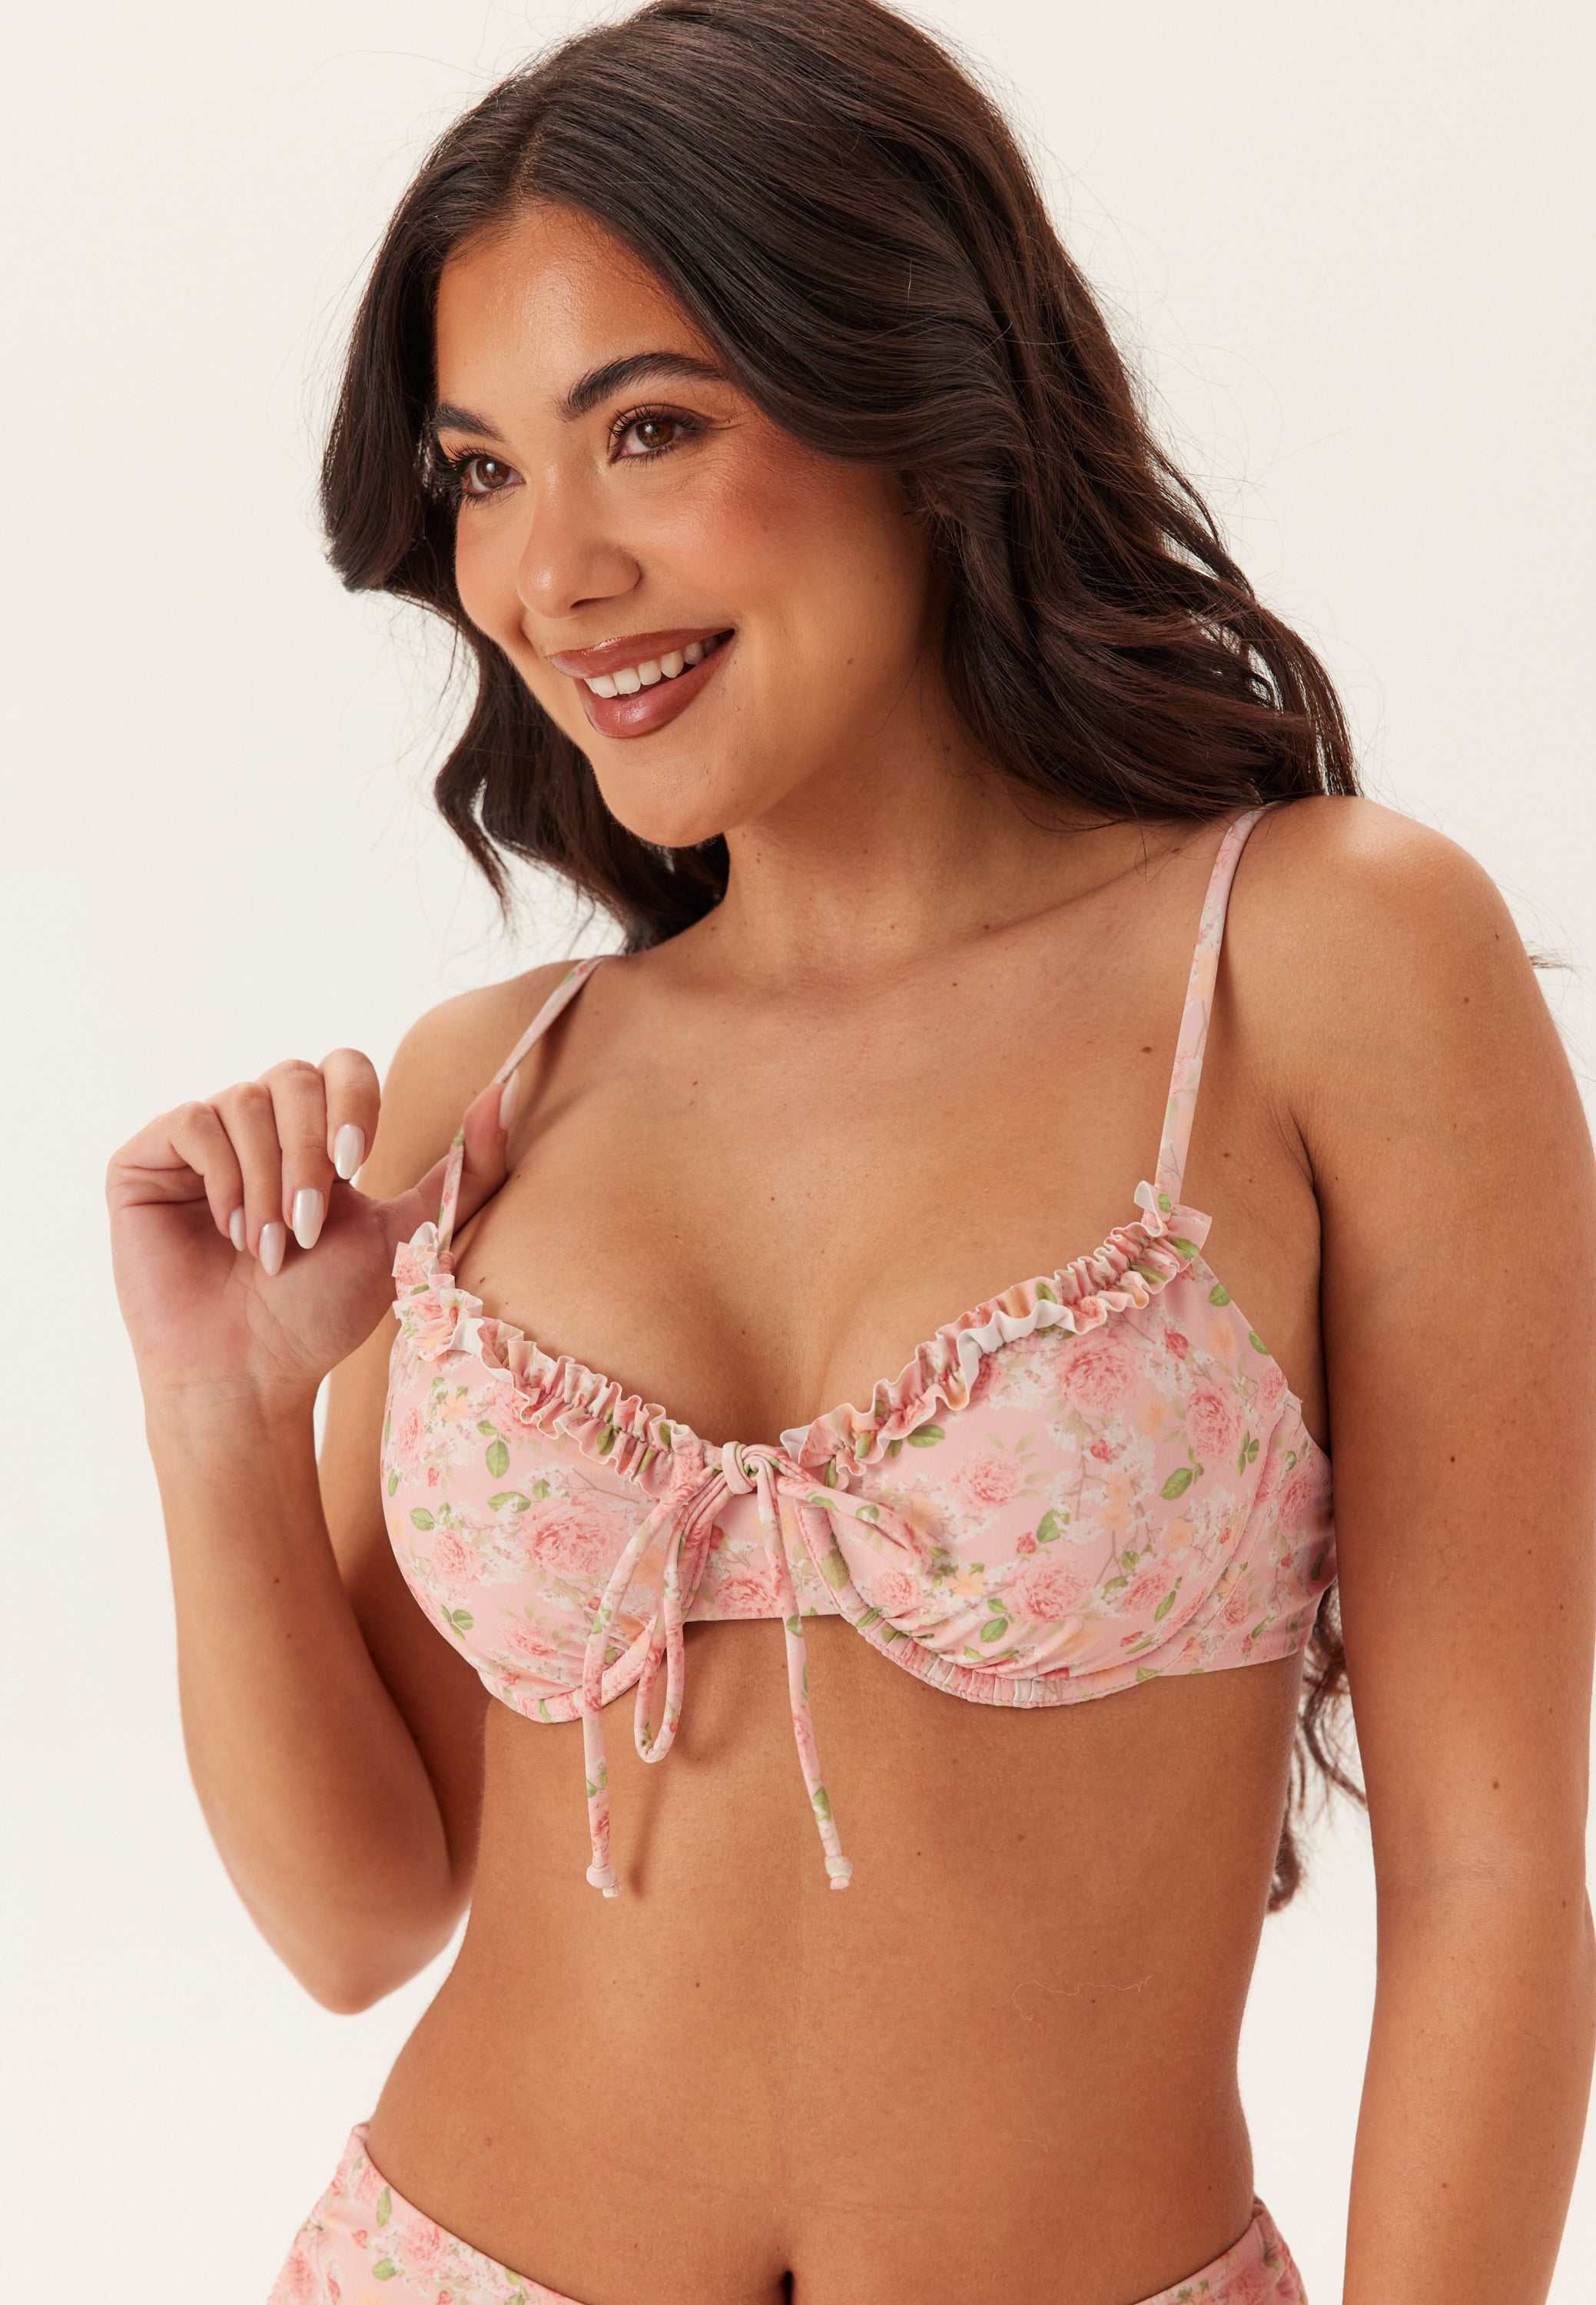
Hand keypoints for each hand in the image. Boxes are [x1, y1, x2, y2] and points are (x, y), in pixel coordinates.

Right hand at [108, 1051, 510, 1419]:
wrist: (250, 1373)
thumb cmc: (321, 1314)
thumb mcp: (406, 1236)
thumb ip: (463, 1173)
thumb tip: (507, 1096)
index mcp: (317, 1138)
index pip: (343, 1065)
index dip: (355, 1102)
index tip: (358, 1166)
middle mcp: (257, 1129)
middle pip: (294, 1077)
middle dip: (310, 1153)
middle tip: (308, 1228)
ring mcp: (199, 1142)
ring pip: (243, 1100)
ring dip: (267, 1179)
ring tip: (269, 1248)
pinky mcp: (145, 1161)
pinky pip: (190, 1121)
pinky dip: (220, 1175)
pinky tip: (227, 1229)